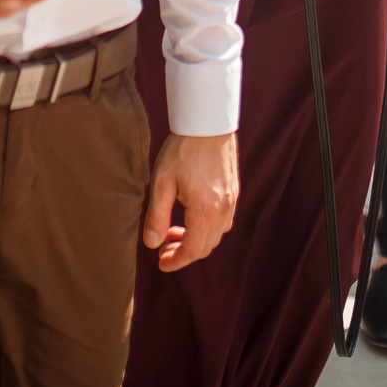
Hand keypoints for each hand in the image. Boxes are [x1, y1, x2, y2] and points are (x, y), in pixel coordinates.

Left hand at [141, 132, 238, 272]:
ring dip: (196, 241)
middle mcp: (223, 210)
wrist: (208, 123)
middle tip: (163, 248)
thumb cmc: (183, 149)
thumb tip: (152, 244)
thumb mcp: (162, 182)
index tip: (161, 263)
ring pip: (216, 236)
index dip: (176, 261)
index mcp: (204, 210)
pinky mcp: (234, 192)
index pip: (193, 250)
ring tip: (174, 232)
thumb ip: (156, 216)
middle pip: (206, 247)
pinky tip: (192, 218)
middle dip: (184, 253)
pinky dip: (208, 229)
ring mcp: (231, 201)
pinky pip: (224, 222)